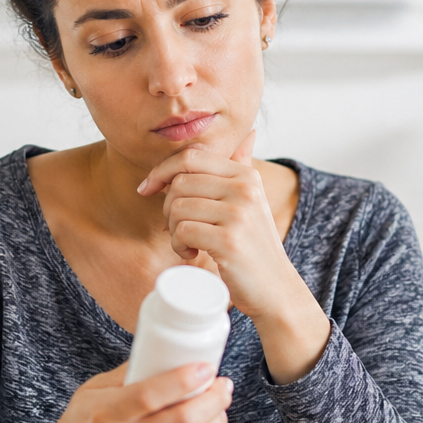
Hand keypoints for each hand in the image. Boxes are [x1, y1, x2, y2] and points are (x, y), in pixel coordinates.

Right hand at [7, 362, 231, 422]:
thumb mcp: (92, 392)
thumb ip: (128, 374)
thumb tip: (167, 351)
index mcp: (106, 413)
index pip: (151, 395)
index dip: (185, 379)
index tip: (206, 368)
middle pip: (182, 421)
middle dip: (214, 400)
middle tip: (223, 386)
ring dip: (217, 422)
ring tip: (220, 407)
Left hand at [137, 131, 296, 320]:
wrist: (275, 288)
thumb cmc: (254, 246)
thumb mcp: (252, 201)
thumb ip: (242, 168)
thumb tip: (246, 134)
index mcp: (246, 175)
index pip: (190, 157)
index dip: (161, 171)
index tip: (147, 189)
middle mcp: (245, 188)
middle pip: (179, 183)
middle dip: (167, 208)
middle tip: (179, 229)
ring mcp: (239, 213)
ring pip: (177, 207)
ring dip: (174, 231)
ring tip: (189, 244)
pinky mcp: (229, 240)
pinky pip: (182, 231)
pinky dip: (180, 246)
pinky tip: (193, 254)